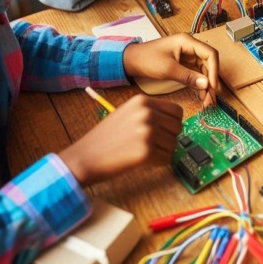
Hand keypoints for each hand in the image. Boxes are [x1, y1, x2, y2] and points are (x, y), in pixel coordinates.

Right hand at [59, 95, 182, 184]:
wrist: (84, 157)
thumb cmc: (105, 138)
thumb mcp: (127, 113)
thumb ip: (150, 112)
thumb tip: (176, 121)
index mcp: (142, 100)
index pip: (177, 110)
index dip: (173, 123)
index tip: (164, 131)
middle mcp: (147, 113)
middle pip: (178, 127)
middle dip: (168, 137)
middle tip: (152, 144)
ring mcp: (147, 131)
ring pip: (174, 144)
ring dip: (163, 151)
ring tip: (143, 152)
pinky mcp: (146, 151)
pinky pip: (166, 158)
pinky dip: (158, 163)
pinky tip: (142, 161)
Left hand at [123, 33, 219, 105]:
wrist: (130, 61)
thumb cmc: (147, 59)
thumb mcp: (168, 69)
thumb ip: (188, 76)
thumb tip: (206, 85)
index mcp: (188, 42)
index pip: (210, 54)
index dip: (214, 70)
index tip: (213, 86)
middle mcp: (190, 47)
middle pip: (208, 63)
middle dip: (211, 80)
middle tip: (212, 98)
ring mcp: (187, 55)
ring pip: (203, 70)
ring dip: (206, 85)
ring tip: (208, 100)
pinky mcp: (183, 64)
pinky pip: (195, 74)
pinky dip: (199, 84)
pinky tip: (201, 95)